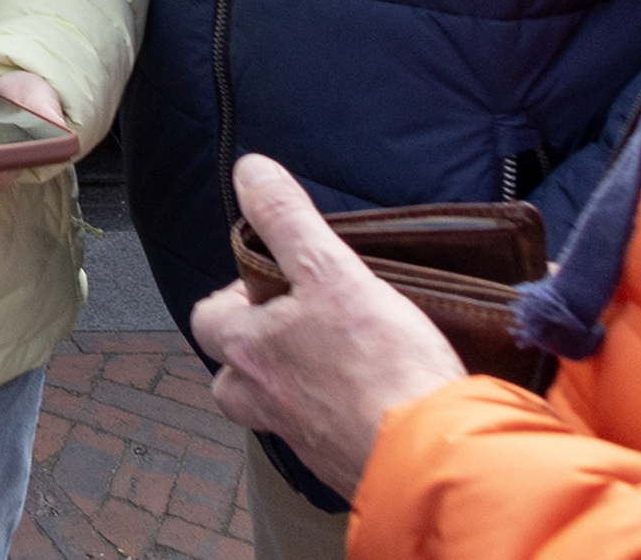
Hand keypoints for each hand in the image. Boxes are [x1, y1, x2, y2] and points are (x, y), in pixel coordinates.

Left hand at [191, 155, 470, 497]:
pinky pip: (324, 438)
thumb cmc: (380, 367)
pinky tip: (374, 400)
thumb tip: (251, 173)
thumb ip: (287, 221)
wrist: (433, 456)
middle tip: (299, 327)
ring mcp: (304, 440)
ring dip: (293, 388)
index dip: (230, 297)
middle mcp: (265, 403)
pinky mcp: (344, 466)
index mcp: (250, 354)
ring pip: (275, 412)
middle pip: (232, 378)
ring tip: (335, 362)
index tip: (269, 281)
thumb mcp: (330, 270)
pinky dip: (338, 418)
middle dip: (253, 352)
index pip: (207, 320)